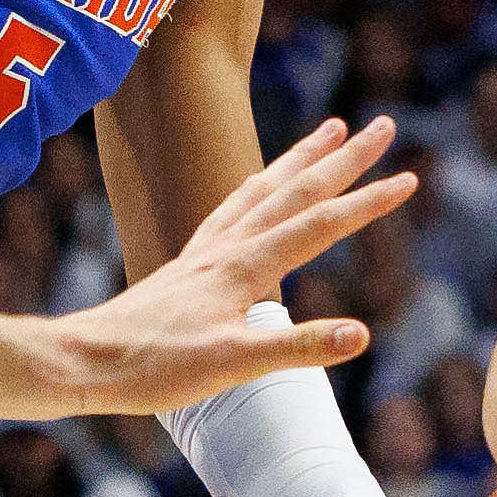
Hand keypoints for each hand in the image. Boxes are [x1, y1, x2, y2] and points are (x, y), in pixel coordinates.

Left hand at [32, 119, 408, 410]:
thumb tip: (362, 334)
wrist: (84, 361)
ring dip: (302, 158)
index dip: (368, 202)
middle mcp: (226, 247)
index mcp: (243, 268)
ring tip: (331, 130)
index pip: (320, 225)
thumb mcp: (232, 366)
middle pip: (296, 190)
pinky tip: (260, 186)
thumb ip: (297, 348)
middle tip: (384, 126)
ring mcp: (205, 250)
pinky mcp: (188, 261)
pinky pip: (233, 206)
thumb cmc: (154, 370)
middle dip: (345, 158)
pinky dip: (258, 184)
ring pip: (264, 188)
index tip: (411, 177)